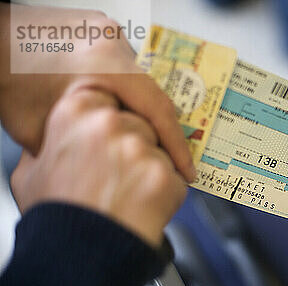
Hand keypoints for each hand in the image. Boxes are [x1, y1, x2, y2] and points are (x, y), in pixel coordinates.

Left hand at [0, 3, 195, 181]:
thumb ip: (88, 149)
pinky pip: (124, 70)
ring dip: (140, 113)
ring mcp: (106, 32)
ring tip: (135, 141)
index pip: (158, 110)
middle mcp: (112, 41)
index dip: (176, 146)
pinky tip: (115, 114)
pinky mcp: (98, 31)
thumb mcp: (45, 131)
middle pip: (153, 96)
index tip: (187, 170)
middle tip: (165, 162)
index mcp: (106, 63)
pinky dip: (125, 95)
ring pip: (139, 84)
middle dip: (160, 132)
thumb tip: (117, 167)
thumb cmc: (6, 80)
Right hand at [10, 88, 187, 246]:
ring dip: (152, 172)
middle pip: (139, 124)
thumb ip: (47, 148)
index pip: (108, 101)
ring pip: (160, 151)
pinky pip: (176, 178)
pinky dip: (167, 195)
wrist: (81, 257)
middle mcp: (109, 124)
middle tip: (119, 178)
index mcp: (75, 113)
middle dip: (135, 149)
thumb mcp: (32, 174)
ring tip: (129, 198)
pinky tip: (144, 208)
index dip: (113, 125)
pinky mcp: (164, 173)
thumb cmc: (57, 217)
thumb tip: (60, 141)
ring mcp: (139, 148)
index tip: (111, 141)